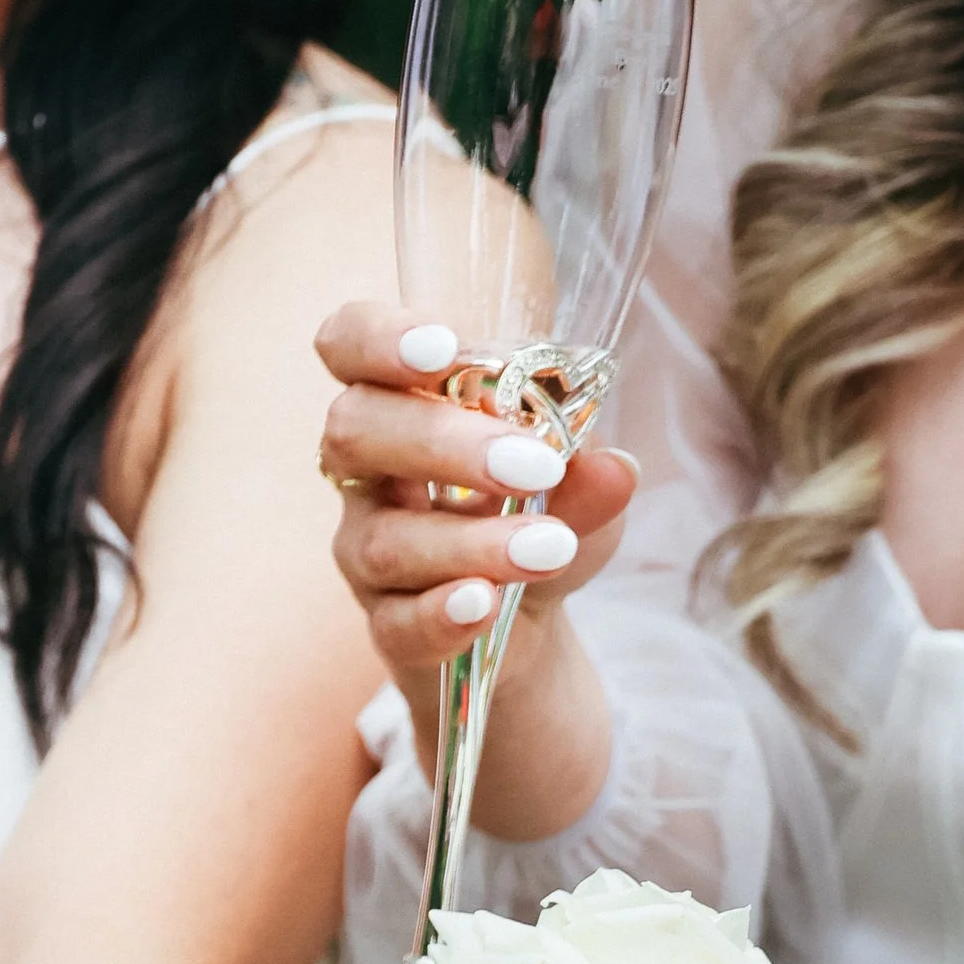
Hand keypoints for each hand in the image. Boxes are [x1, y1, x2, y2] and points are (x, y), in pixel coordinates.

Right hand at [313, 301, 636, 844]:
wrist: (528, 626)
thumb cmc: (540, 517)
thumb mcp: (579, 485)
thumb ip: (589, 472)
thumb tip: (614, 466)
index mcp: (403, 401)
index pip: (349, 344)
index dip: (377, 338)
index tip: (443, 350)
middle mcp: (368, 470)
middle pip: (356, 431)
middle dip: (444, 443)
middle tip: (534, 467)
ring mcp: (367, 550)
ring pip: (384, 541)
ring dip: (471, 543)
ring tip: (551, 550)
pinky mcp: (386, 625)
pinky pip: (395, 623)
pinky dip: (442, 614)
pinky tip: (485, 604)